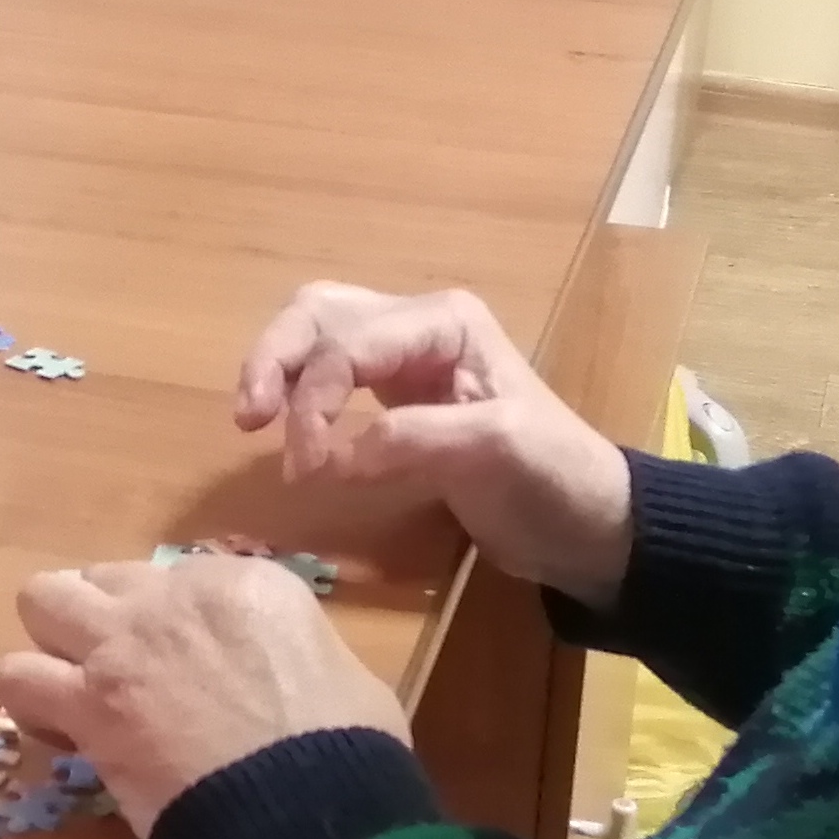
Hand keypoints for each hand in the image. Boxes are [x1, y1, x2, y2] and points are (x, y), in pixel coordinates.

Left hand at [0, 556, 408, 835]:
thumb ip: (293, 654)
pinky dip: (31, 703)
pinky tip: (59, 734)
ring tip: (71, 693)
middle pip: (101, 578)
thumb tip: (277, 679)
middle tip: (119, 670)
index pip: (175, 578)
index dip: (169, 622)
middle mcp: (173, 597)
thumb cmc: (348, 751)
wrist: (306, 811)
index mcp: (246, 584)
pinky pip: (17, 679)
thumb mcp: (342, 674)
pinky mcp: (86, 704)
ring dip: (52, 647)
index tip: (183, 665)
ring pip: (41, 603)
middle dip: (102, 617)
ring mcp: (121, 645)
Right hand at [234, 283, 633, 605]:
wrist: (591, 523)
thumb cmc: (555, 479)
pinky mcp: (399, 400)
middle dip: (275, 359)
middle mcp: (419, 326)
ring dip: (277, 369)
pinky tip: (288, 432)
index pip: (350, 344)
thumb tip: (336, 455)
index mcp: (445, 323)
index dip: (314, 400)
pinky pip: (330, 377)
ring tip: (252, 422)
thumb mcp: (497, 450)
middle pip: (319, 315)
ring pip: (316, 335)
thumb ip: (416, 439)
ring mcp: (407, 361)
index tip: (306, 469)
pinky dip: (298, 395)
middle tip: (247, 421)